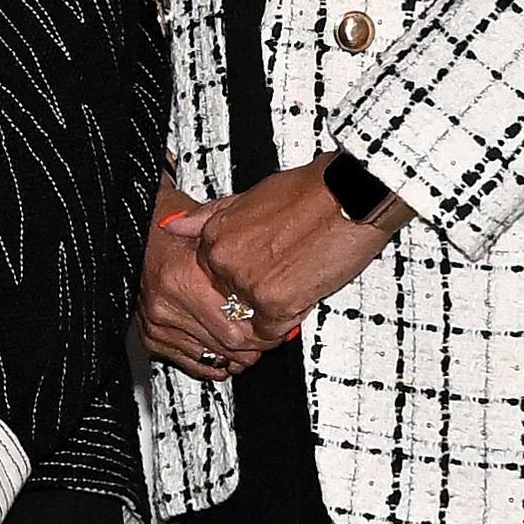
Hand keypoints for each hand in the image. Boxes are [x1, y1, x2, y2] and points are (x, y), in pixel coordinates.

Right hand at [141, 208, 268, 377]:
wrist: (141, 227)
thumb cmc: (176, 226)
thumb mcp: (216, 232)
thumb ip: (243, 266)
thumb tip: (275, 295)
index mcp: (183, 279)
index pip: (233, 330)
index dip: (261, 336)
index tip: (276, 332)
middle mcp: (165, 303)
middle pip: (223, 346)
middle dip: (250, 348)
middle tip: (268, 341)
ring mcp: (156, 321)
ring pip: (207, 357)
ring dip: (231, 356)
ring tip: (248, 348)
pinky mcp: (151, 334)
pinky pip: (186, 360)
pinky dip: (209, 361)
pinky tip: (224, 357)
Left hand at [183, 169, 397, 348]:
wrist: (349, 195)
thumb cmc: (310, 191)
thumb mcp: (248, 196)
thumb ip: (210, 217)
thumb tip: (174, 226)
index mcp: (216, 236)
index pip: (210, 278)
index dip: (236, 281)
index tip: (254, 277)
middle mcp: (225, 261)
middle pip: (227, 302)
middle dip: (251, 300)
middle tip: (280, 283)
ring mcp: (248, 285)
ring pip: (247, 320)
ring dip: (269, 314)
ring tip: (293, 289)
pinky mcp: (275, 303)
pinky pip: (271, 331)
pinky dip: (287, 322)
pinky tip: (301, 299)